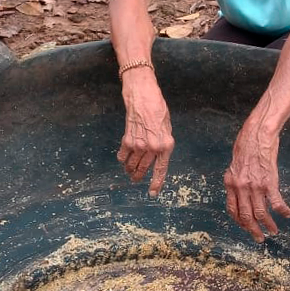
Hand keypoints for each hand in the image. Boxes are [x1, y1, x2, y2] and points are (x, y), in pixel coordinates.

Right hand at [117, 70, 173, 196]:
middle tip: (136, 179)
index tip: (152, 193)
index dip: (156, 183)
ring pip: (132, 166)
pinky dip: (123, 159)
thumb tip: (157, 159)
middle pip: (143, 170)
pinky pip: (123, 157)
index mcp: (166, 146)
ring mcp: (139, 145)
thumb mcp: (167, 130)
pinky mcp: (127, 140)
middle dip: (139, 177)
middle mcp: (153, 148)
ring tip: (130, 170)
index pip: (161, 170)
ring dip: (130, 170)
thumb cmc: (158, 110)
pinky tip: (124, 157)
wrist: (144, 97)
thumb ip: (163, 146)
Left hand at [224, 120, 289, 241]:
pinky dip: (282, 211)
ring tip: (274, 231)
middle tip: (259, 238)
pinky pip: (275, 202)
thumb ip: (236, 180)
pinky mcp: (269, 182)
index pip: (232, 210)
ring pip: (260, 213)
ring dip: (268, 225)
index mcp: (230, 184)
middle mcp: (240, 187)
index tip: (246, 227)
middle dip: (253, 230)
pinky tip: (286, 214)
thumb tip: (239, 192)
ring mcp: (254, 186)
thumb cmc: (246, 146)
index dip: (239, 222)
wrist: (257, 135)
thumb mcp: (234, 165)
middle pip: (245, 216)